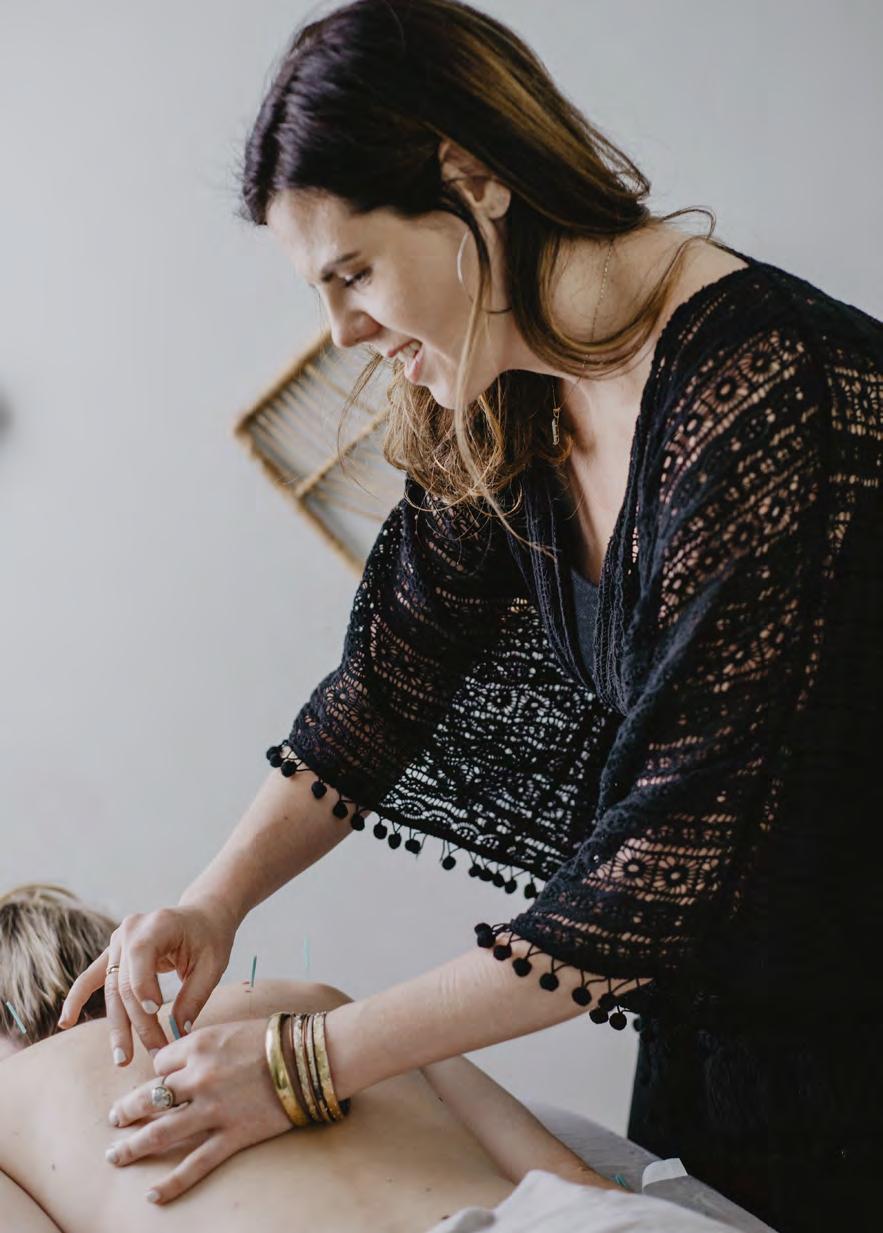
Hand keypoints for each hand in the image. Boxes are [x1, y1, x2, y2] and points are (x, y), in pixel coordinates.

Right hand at [58, 897, 236, 1063]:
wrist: (203, 915)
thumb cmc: (210, 937)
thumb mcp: (212, 964)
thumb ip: (194, 996)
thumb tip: (178, 1033)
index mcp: (155, 925)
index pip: (139, 960)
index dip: (145, 991)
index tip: (159, 1016)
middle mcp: (129, 931)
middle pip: (125, 984)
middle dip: (139, 1022)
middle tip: (155, 1053)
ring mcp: (117, 942)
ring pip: (112, 991)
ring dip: (118, 1026)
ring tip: (122, 1058)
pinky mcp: (114, 955)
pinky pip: (92, 978)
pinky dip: (77, 999)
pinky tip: (65, 1022)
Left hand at [104, 1017, 291, 1203]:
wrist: (309, 1057)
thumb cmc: (273, 1038)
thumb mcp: (230, 1030)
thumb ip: (202, 1046)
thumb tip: (179, 1062)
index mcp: (199, 1046)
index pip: (160, 1064)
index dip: (159, 1072)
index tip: (162, 1079)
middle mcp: (199, 1077)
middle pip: (148, 1097)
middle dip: (126, 1111)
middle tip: (114, 1119)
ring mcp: (214, 1109)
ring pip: (160, 1133)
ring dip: (132, 1146)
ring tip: (114, 1156)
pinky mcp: (232, 1135)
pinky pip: (195, 1164)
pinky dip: (172, 1183)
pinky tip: (153, 1195)